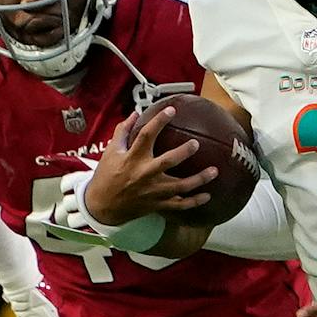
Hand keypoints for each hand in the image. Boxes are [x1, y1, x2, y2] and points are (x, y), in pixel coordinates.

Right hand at [79, 105, 215, 225]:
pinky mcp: (157, 204)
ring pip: (179, 186)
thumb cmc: (106, 176)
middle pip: (168, 161)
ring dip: (198, 179)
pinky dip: (194, 202)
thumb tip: (135, 114)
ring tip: (214, 171)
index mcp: (132, 158)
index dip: (159, 121)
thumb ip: (123, 131)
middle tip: (196, 143)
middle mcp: (144, 174)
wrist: (102, 206)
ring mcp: (152, 191)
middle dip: (184, 152)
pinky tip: (207, 196)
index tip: (171, 110)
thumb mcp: (111, 152)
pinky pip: (178, 205)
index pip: (146, 135)